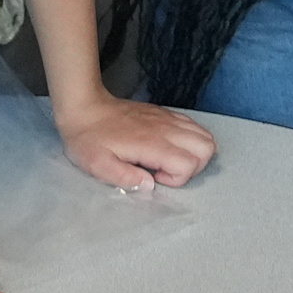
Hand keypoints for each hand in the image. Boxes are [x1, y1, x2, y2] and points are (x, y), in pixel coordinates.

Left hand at [56, 82, 213, 189]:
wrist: (85, 107)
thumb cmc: (89, 138)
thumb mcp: (97, 164)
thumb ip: (125, 177)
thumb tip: (150, 185)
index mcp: (151, 143)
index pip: (189, 163)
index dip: (177, 179)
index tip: (155, 177)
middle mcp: (166, 129)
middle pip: (207, 148)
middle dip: (194, 167)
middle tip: (168, 171)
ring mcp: (168, 118)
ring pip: (205, 135)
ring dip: (195, 154)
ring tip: (171, 161)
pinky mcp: (165, 114)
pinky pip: (194, 126)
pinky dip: (191, 141)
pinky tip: (169, 148)